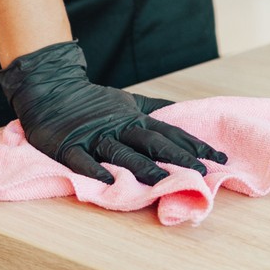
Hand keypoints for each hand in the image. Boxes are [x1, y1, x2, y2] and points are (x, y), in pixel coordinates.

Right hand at [0, 42, 226, 184]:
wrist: (51, 88)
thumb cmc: (92, 100)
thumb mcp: (128, 101)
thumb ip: (153, 109)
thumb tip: (180, 113)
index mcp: (134, 118)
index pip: (169, 132)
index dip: (192, 145)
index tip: (218, 157)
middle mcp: (118, 126)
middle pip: (152, 142)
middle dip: (178, 157)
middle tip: (202, 171)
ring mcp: (93, 136)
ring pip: (122, 152)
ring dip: (143, 165)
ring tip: (163, 180)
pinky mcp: (68, 146)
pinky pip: (81, 160)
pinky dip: (93, 170)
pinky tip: (107, 180)